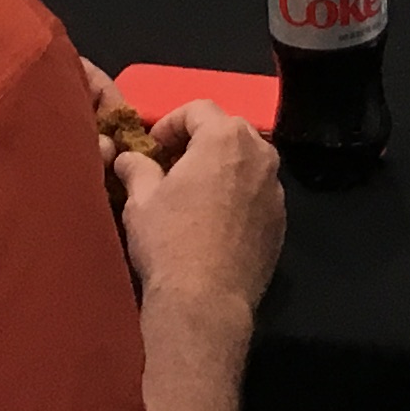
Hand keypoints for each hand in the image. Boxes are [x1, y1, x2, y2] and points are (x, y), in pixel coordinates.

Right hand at [113, 102, 284, 315]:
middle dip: (198, 142)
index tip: (152, 147)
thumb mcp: (141, 200)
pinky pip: (257, 194)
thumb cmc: (169, 241)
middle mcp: (260, 153)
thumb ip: (137, 168)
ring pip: (246, 162)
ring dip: (220, 168)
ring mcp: (276, 189)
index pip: (197, 108)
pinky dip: (237, 196)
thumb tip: (128, 158)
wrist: (206, 302)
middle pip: (227, 131)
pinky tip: (214, 222)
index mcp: (225, 137)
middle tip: (170, 166)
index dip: (169, 123)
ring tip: (192, 194)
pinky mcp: (281, 221)